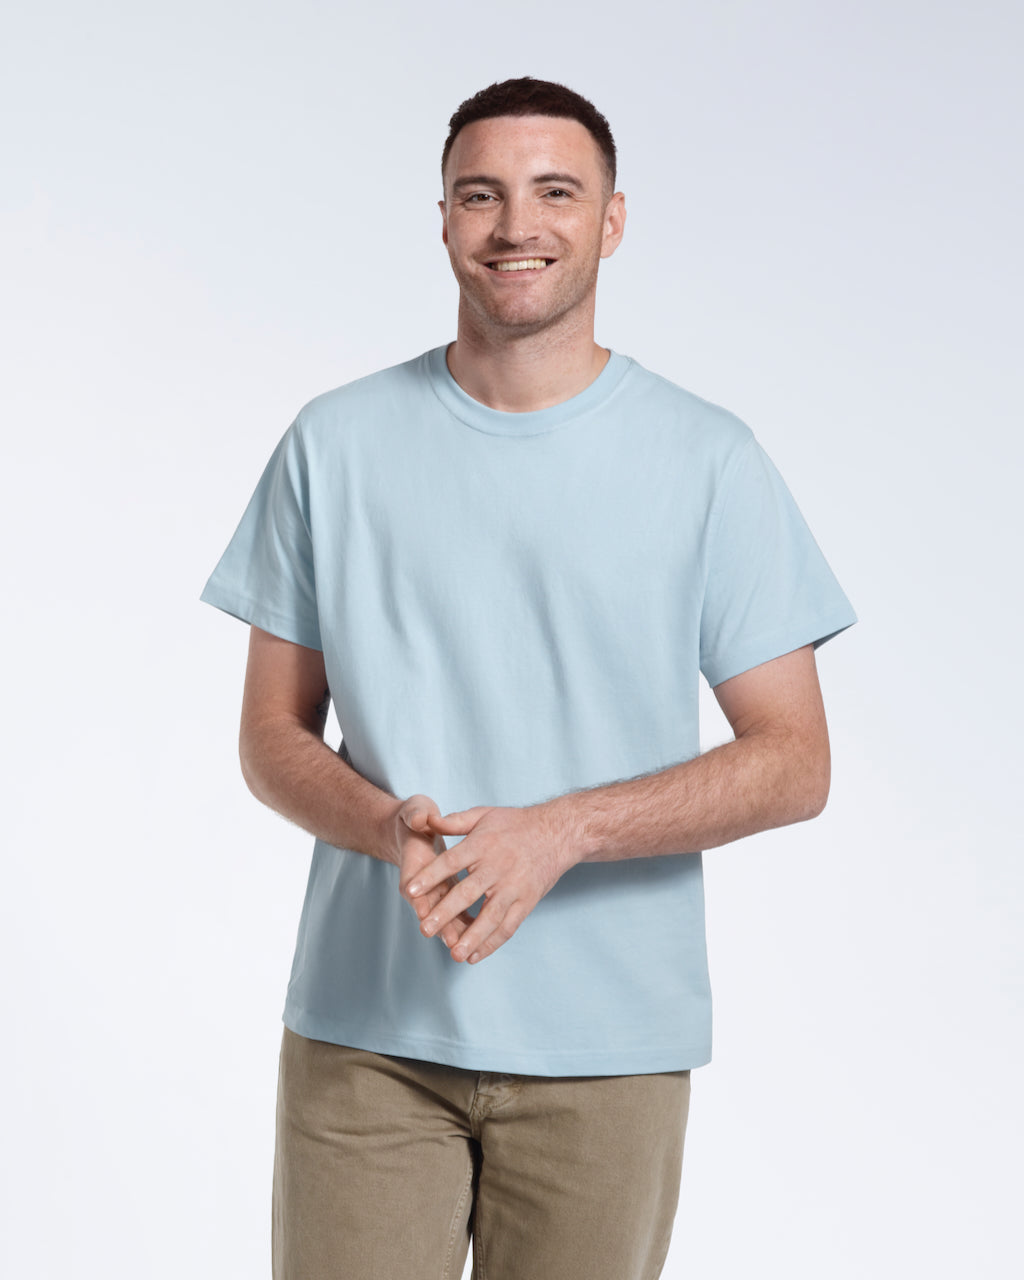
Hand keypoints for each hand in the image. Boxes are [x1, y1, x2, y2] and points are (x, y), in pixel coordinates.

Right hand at [394, 796, 474, 950]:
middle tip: (453, 942)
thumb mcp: (415, 812)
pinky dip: (467, 927)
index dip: (421, 901)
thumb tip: (421, 820)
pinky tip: (482, 939)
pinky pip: (456, 915)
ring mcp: (433, 894)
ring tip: (470, 951)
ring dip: (457, 933)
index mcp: (413, 866)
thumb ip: (417, 816)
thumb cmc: (415, 819)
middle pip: (430, 911)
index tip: (426, 914)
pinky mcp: (445, 896)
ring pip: (445, 918)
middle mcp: (420, 886)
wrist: (412, 829)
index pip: (414, 888)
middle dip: (442, 926)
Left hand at [403, 803, 577, 963]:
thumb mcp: (484, 814)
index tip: (410, 891)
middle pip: (468, 893)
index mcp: (483, 845)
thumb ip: (454, 821)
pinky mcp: (527, 902)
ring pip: (491, 916)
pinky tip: (475, 956)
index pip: (451, 862)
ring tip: (454, 954)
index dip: (430, 876)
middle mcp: (498, 867)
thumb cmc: (516, 823)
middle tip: (425, 929)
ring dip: (472, 937)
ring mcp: (514, 887)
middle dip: (445, 913)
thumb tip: (428, 820)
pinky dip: (492, 943)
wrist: (558, 833)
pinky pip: (509, 926)